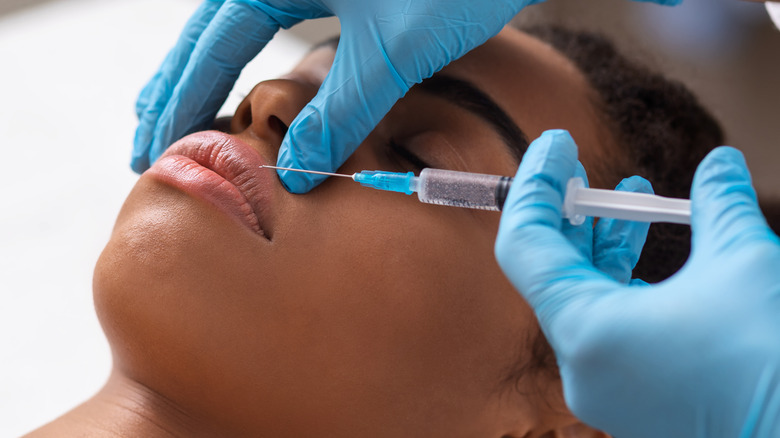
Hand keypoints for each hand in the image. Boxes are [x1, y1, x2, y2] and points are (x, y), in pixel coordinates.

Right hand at [133, 0, 681, 190]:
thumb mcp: (394, 53)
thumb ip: (342, 113)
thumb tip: (297, 173)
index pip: (212, 41)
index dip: (179, 98)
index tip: (151, 147)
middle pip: (211, 30)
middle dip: (178, 87)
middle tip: (145, 143)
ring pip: (240, 25)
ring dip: (209, 74)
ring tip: (180, 119)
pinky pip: (278, 23)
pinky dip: (255, 60)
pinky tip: (249, 87)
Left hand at [495, 129, 779, 437]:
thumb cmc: (774, 368)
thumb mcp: (746, 263)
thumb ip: (720, 204)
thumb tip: (719, 164)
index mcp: (586, 331)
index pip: (525, 243)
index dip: (536, 185)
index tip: (558, 144)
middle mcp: (582, 366)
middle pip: (550, 270)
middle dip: (570, 211)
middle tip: (585, 168)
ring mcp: (604, 388)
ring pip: (581, 298)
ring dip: (602, 244)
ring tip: (633, 198)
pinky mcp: (632, 398)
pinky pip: (607, 328)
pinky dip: (621, 283)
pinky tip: (651, 252)